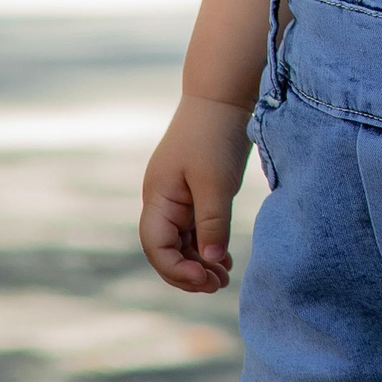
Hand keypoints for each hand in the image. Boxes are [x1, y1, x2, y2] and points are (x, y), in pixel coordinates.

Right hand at [139, 94, 251, 292]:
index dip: (178, 270)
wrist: (222, 95)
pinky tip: (224, 259)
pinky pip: (194, 227)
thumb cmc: (216, 135)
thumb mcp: (216, 182)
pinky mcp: (195, 190)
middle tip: (219, 286)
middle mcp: (162, 200)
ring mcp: (177, 196)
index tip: (207, 280)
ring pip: (181, 240)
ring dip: (199, 261)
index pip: (157, 247)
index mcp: (158, 198)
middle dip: (188, 272)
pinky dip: (207, 244)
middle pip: (166, 249)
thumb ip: (212, 223)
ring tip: (224, 278)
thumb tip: (212, 262)